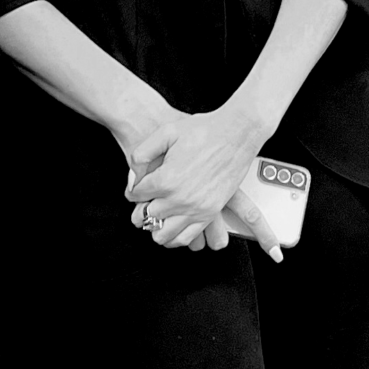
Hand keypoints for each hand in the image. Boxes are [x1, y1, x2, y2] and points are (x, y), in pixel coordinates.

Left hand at [126, 104, 266, 248]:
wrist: (236, 133)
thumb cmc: (203, 130)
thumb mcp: (165, 132)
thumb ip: (141, 154)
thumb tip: (132, 179)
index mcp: (166, 179)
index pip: (136, 195)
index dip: (132, 190)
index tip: (135, 188)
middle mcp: (180, 198)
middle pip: (147, 215)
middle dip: (140, 210)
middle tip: (141, 204)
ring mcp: (197, 208)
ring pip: (164, 234)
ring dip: (154, 227)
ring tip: (153, 219)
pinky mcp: (211, 213)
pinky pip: (187, 238)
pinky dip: (174, 238)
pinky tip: (170, 230)